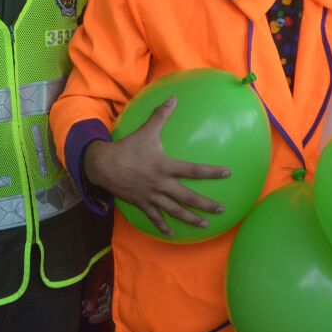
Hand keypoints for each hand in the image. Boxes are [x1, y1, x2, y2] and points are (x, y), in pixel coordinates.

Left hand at [81, 252, 112, 324]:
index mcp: (117, 289)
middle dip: (97, 310)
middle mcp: (118, 287)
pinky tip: (94, 295)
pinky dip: (101, 293)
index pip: (110, 308)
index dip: (100, 315)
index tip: (89, 319)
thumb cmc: (106, 255)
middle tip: (86, 314)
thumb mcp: (97, 273)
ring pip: (108, 297)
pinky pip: (108, 289)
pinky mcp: (115, 275)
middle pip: (109, 304)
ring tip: (86, 306)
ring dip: (98, 302)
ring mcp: (117, 281)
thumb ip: (92, 291)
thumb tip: (87, 308)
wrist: (116, 240)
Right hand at [83, 96, 229, 235]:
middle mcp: (161, 184)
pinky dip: (163, 226)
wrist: (103, 165)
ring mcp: (151, 196)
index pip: (193, 170)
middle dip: (205, 205)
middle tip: (221, 210)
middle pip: (187, 197)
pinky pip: (154, 217)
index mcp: (165, 166)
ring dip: (190, 218)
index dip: (211, 172)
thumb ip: (161, 115)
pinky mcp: (142, 203)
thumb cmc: (128, 147)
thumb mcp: (146, 130)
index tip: (227, 173)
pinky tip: (172, 233)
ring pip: (174, 211)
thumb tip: (172, 97)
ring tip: (205, 224)